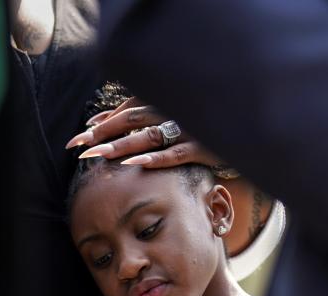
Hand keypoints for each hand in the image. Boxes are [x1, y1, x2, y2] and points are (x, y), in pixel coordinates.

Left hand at [65, 96, 222, 169]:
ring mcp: (190, 129)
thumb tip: (97, 120)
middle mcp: (176, 110)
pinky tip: (135, 164)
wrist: (247, 132)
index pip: (128, 108)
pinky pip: (176, 153)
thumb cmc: (201, 127)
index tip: (81, 136)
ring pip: (150, 135)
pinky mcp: (204, 148)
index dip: (103, 121)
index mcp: (167, 100)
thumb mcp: (170, 116)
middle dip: (104, 133)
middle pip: (133, 119)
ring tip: (100, 154)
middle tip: (79, 147)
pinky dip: (155, 158)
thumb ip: (135, 114)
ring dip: (123, 145)